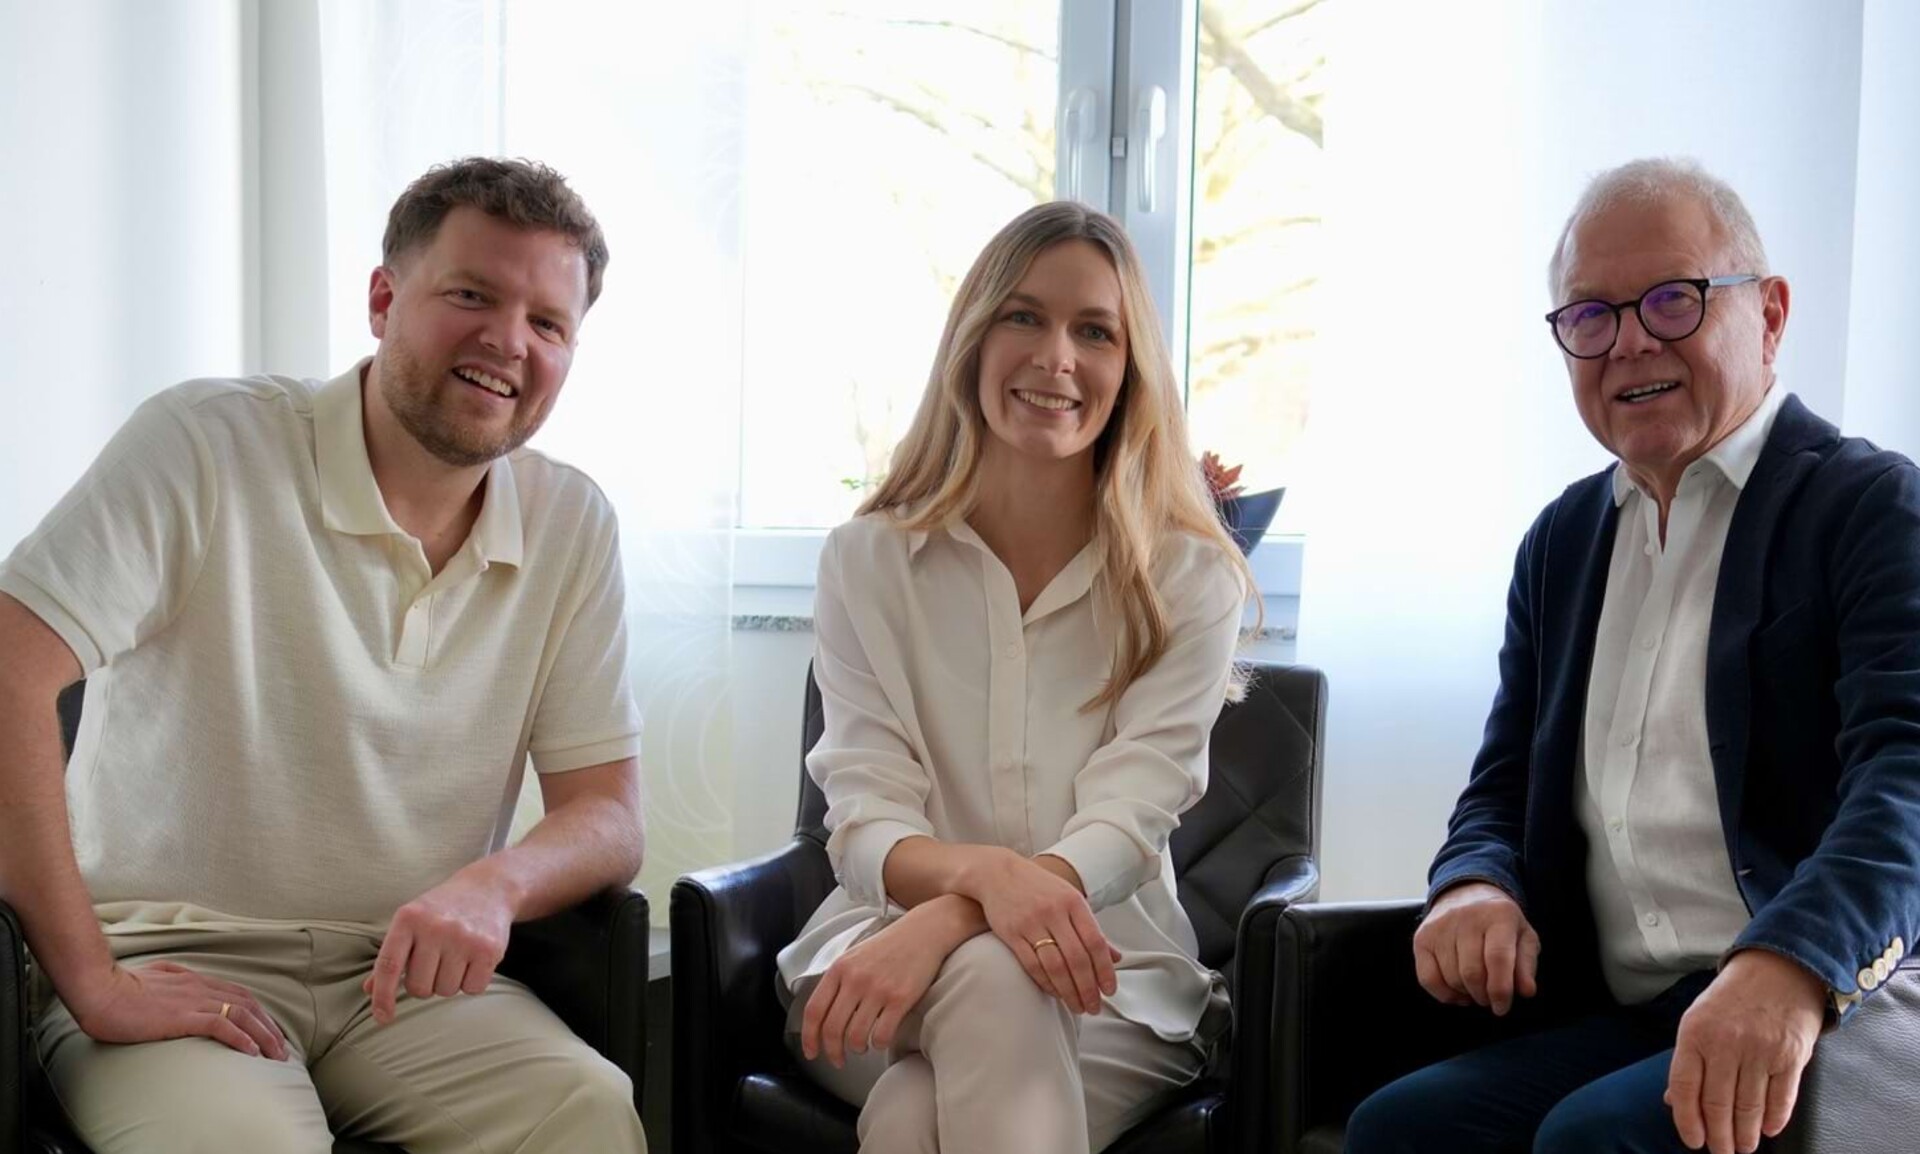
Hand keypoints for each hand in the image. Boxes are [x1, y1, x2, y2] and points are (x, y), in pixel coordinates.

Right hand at [69, 960, 289, 1059]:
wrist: (99, 990)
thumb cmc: (117, 987)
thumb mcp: (153, 977)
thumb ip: (171, 979)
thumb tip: (176, 980)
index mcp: (193, 980)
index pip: (238, 994)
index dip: (258, 1012)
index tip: (268, 1029)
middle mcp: (200, 987)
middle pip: (248, 1005)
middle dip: (269, 1027)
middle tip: (281, 1047)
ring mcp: (193, 1000)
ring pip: (242, 1015)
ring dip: (263, 1036)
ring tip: (275, 1055)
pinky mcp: (182, 1016)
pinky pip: (221, 1025)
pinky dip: (240, 1038)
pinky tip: (251, 1052)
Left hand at [363, 868, 513, 1023]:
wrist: (489, 887)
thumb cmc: (441, 910)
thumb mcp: (411, 922)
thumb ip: (390, 955)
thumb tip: (370, 990)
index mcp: (408, 918)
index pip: (388, 966)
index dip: (383, 996)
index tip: (383, 1018)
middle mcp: (435, 926)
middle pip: (419, 987)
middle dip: (425, 984)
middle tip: (435, 963)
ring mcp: (464, 937)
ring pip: (446, 990)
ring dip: (449, 982)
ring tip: (456, 958)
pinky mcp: (489, 948)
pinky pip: (473, 989)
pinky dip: (472, 982)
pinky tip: (474, 961)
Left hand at [801, 902, 961, 1068]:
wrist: (924, 932)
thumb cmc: (889, 946)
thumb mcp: (855, 955)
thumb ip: (838, 981)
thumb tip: (824, 1014)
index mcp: (840, 968)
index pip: (814, 1010)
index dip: (809, 1037)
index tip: (812, 1052)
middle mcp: (856, 979)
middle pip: (833, 1028)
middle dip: (833, 1051)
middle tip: (838, 1060)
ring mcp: (878, 989)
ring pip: (856, 1036)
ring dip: (857, 1048)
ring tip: (862, 1046)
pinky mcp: (901, 999)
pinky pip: (882, 1035)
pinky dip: (879, 1044)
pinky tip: (881, 1039)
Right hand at [967, 849, 1118, 1014]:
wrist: (996, 873)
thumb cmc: (1037, 886)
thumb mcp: (1069, 898)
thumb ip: (1091, 928)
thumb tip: (1114, 957)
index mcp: (1073, 902)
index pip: (1096, 942)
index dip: (1105, 970)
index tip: (1109, 990)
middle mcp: (1054, 912)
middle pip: (1077, 958)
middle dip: (1089, 988)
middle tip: (1094, 1006)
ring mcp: (1032, 923)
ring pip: (1056, 966)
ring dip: (1069, 991)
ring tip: (1077, 1006)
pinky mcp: (1012, 933)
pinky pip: (1032, 965)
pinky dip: (1045, 983)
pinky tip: (1054, 992)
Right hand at [1412, 881, 1539, 1014]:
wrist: (1467, 894)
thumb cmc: (1500, 923)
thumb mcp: (1524, 936)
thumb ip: (1527, 964)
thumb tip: (1525, 991)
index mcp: (1498, 915)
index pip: (1497, 958)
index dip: (1501, 990)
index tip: (1503, 1007)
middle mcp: (1466, 917)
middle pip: (1472, 972)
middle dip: (1483, 996)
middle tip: (1490, 999)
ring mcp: (1440, 927)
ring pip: (1451, 978)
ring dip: (1466, 994)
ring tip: (1477, 991)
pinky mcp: (1422, 938)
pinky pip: (1427, 979)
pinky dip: (1444, 994)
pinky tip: (1457, 992)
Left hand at [1665, 950, 1823, 1153]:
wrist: (1780, 969)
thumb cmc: (1733, 998)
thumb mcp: (1699, 1019)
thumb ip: (1688, 1061)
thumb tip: (1673, 1101)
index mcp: (1695, 1033)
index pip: (1685, 1087)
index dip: (1687, 1121)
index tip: (1693, 1141)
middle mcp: (1726, 1043)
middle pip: (1718, 1104)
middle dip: (1719, 1137)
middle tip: (1722, 1152)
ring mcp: (1760, 1050)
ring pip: (1749, 1108)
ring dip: (1745, 1135)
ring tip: (1743, 1147)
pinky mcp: (1791, 1056)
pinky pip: (1781, 1099)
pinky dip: (1774, 1120)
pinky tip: (1768, 1131)